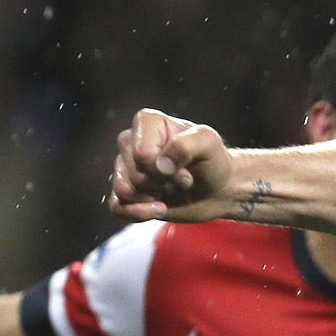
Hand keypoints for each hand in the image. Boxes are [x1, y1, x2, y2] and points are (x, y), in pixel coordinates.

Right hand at [110, 109, 237, 222]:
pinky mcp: (126, 191)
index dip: (167, 170)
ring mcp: (126, 167)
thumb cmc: (213, 161)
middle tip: (183, 180)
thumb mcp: (209, 144)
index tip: (188, 170)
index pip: (142, 154)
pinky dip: (138, 213)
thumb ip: (185, 145)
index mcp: (147, 122)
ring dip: (151, 198)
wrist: (219, 189)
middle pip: (134, 173)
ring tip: (168, 192)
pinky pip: (117, 207)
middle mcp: (131, 141)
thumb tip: (160, 165)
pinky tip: (159, 209)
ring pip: (124, 190)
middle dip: (162, 183)